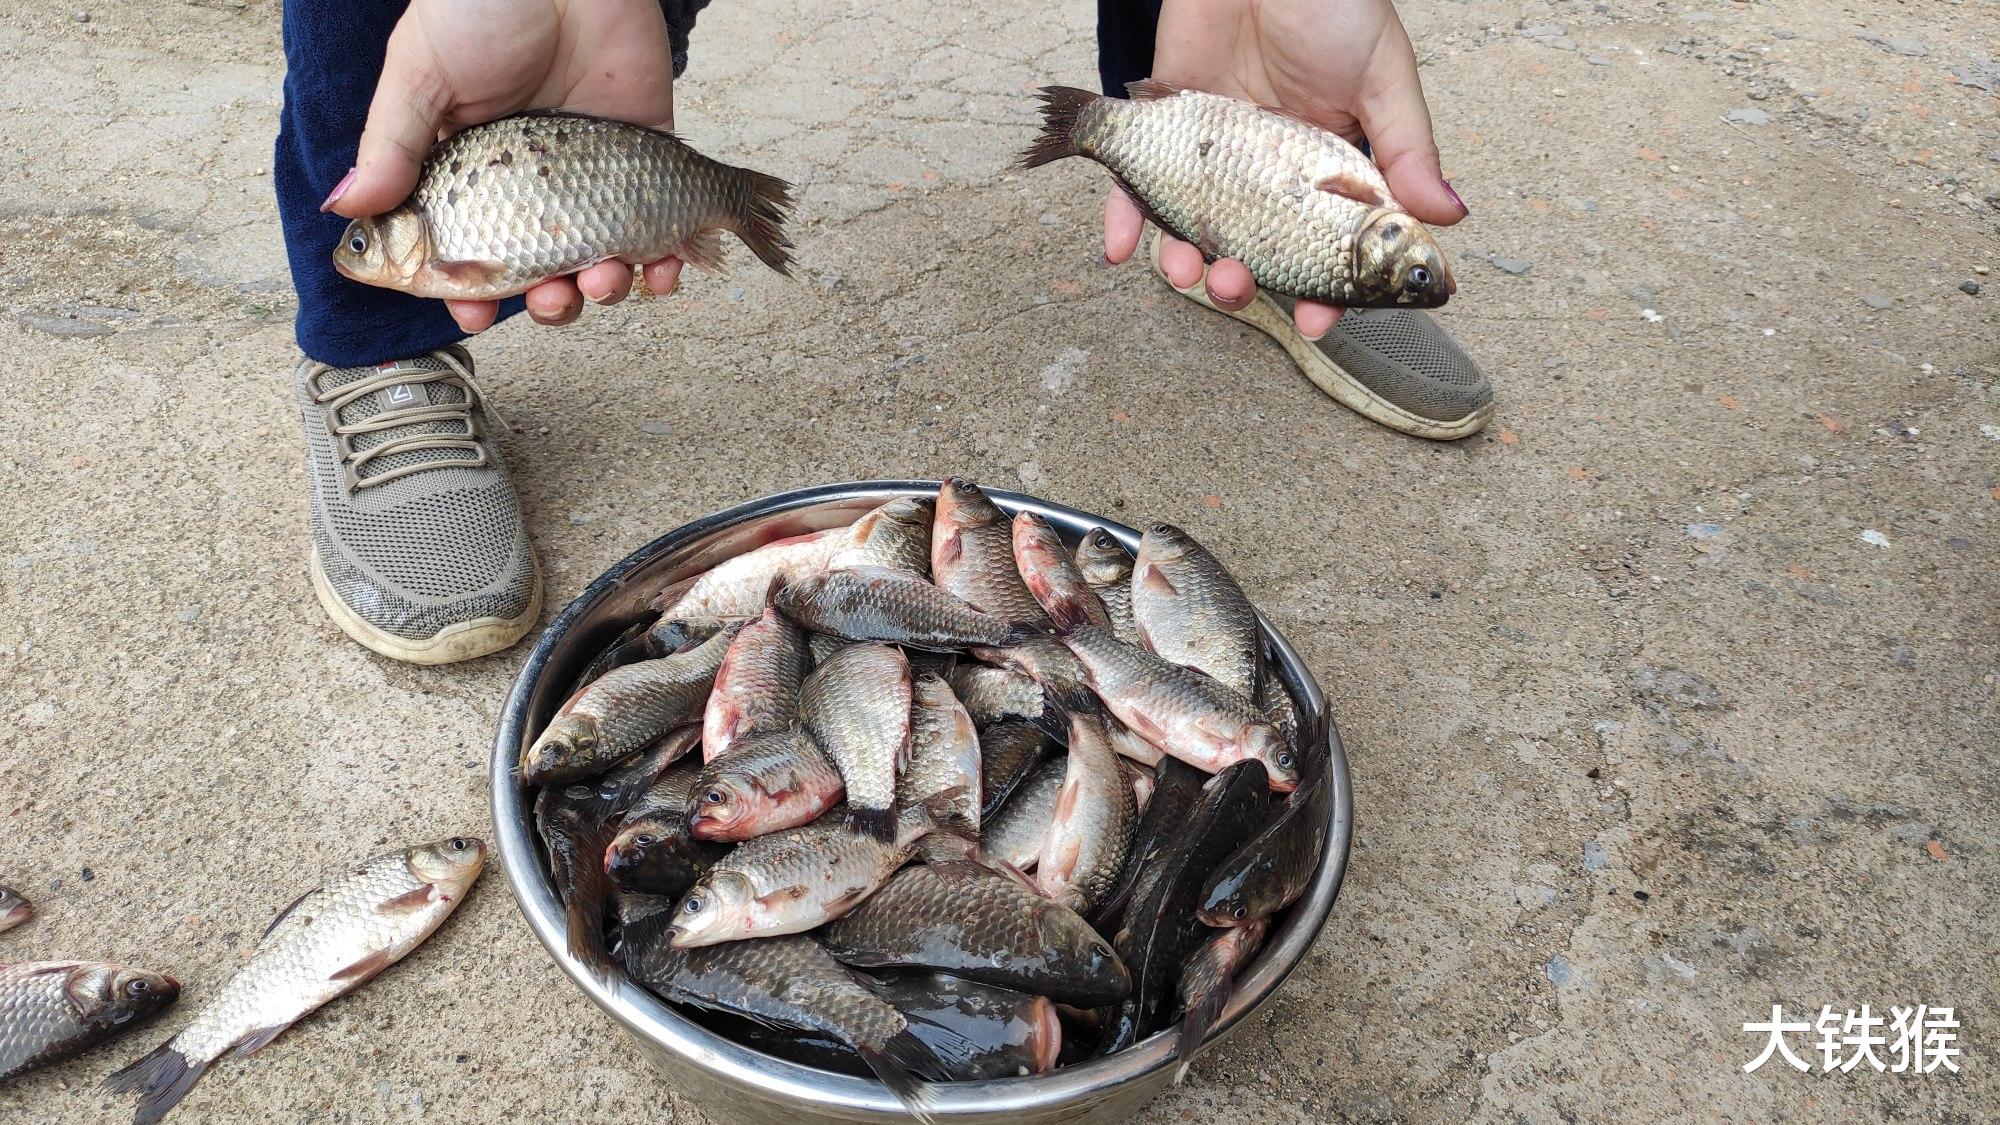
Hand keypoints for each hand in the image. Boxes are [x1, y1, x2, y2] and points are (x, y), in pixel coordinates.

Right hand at [323, 0, 680, 331]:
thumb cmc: (480, 5)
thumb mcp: (420, 71)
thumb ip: (392, 144)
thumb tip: (346, 208)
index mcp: (469, 171)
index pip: (468, 250)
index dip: (470, 292)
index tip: (476, 313)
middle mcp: (532, 184)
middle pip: (541, 271)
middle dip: (550, 302)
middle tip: (554, 298)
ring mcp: (592, 174)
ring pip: (602, 261)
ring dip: (606, 289)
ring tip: (605, 280)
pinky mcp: (647, 157)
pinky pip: (663, 228)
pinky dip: (666, 263)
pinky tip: (661, 271)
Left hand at [1101, 0, 1465, 337]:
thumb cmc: (1333, 4)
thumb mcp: (1382, 74)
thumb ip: (1406, 148)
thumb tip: (1449, 216)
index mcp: (1328, 169)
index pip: (1325, 247)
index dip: (1321, 292)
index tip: (1315, 321)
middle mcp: (1268, 173)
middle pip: (1251, 248)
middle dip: (1241, 282)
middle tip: (1233, 288)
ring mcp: (1214, 155)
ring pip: (1193, 227)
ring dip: (1184, 261)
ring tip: (1186, 273)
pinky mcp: (1165, 127)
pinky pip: (1135, 182)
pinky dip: (1121, 218)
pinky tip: (1118, 249)